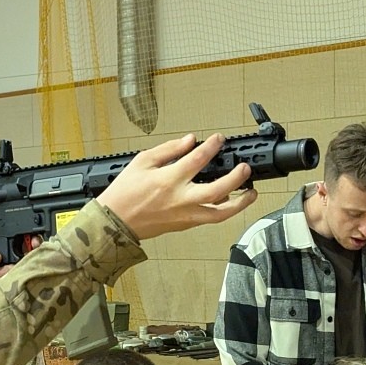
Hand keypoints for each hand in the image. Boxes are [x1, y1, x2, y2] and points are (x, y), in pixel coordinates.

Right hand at [97, 133, 256, 240]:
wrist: (115, 223)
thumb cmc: (124, 194)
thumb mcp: (142, 162)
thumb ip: (169, 150)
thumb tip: (189, 141)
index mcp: (168, 180)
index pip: (198, 159)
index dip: (212, 146)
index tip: (219, 139)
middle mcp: (180, 199)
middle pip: (218, 190)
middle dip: (236, 178)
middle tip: (245, 168)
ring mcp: (185, 215)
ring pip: (220, 213)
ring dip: (239, 204)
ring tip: (251, 194)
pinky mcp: (184, 225)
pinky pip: (209, 218)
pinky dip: (223, 210)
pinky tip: (229, 202)